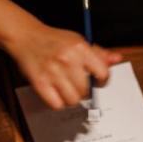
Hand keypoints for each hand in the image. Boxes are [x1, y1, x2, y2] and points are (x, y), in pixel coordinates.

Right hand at [7, 22, 122, 109]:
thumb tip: (116, 59)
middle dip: (84, 91)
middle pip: (86, 90)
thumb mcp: (78, 41)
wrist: (26, 36)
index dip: (101, 81)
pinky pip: (56, 105)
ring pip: (73, 100)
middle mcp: (67, 59)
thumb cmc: (54, 41)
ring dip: (70, 98)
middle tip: (76, 84)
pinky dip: (57, 102)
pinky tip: (55, 93)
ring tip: (65, 89)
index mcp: (80, 48)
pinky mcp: (40, 83)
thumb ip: (98, 53)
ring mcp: (53, 72)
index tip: (96, 81)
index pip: (102, 73)